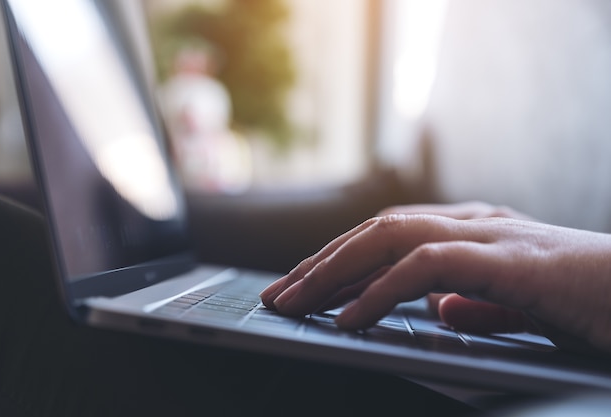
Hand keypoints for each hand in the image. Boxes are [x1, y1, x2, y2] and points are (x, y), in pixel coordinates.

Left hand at [260, 203, 610, 353]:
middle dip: (320, 264)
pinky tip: (350, 316)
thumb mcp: (521, 308)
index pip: (386, 237)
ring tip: (295, 303)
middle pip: (375, 232)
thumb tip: (438, 310)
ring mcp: (489, 235)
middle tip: (278, 296)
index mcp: (473, 232)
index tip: (300, 288)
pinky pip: (426, 266)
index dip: (338, 260)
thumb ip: (479, 305)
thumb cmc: (593, 302)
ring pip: (389, 237)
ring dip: (336, 271)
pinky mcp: (508, 258)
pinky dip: (381, 291)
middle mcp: (473, 222)